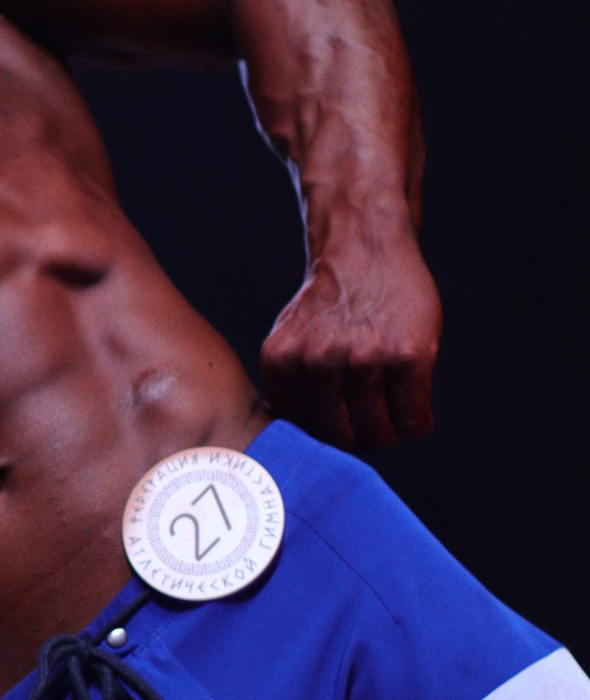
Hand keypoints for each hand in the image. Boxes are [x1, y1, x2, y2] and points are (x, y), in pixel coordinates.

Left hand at [259, 236, 440, 451]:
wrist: (365, 248)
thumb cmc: (330, 304)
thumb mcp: (290, 339)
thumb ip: (292, 386)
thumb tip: (304, 452)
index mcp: (282, 363)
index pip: (302, 434)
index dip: (326, 433)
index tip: (340, 421)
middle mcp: (319, 363)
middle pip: (342, 440)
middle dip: (359, 437)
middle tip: (370, 418)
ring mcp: (364, 361)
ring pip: (379, 434)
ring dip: (389, 430)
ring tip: (391, 407)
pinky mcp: (406, 357)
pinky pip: (413, 421)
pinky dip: (416, 423)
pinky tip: (413, 402)